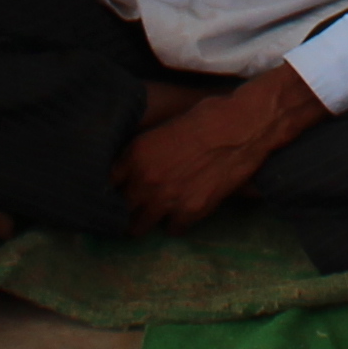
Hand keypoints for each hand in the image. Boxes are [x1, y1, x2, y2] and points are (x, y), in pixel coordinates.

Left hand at [115, 67, 329, 230]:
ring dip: (147, 220)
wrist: (240, 127)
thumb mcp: (162, 129)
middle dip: (127, 209)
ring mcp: (166, 199)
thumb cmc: (204, 118)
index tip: (116, 192)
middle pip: (121, 210)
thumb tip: (130, 169)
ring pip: (140, 227)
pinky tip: (181, 213)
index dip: (111, 190)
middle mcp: (144, 180)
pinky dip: (176, 224)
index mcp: (134, 155)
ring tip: (154, 215)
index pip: (107, 184)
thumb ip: (142, 153)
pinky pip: (172, 230)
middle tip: (134, 208)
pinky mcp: (190, 211)